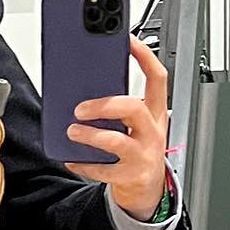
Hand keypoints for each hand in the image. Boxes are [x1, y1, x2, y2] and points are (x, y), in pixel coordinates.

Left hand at [66, 35, 169, 218]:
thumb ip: (117, 106)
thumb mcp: (135, 124)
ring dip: (89, 135)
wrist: (148, 188)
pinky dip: (83, 164)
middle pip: (134, 108)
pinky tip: (72, 159)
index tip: (127, 40)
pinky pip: (104, 169)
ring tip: (72, 131)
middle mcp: (153, 131)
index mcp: (156, 112)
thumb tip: (83, 87)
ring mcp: (143, 154)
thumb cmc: (138, 148)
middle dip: (104, 104)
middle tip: (80, 108)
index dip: (144, 56)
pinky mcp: (131, 176)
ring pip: (116, 140)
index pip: (157, 77)